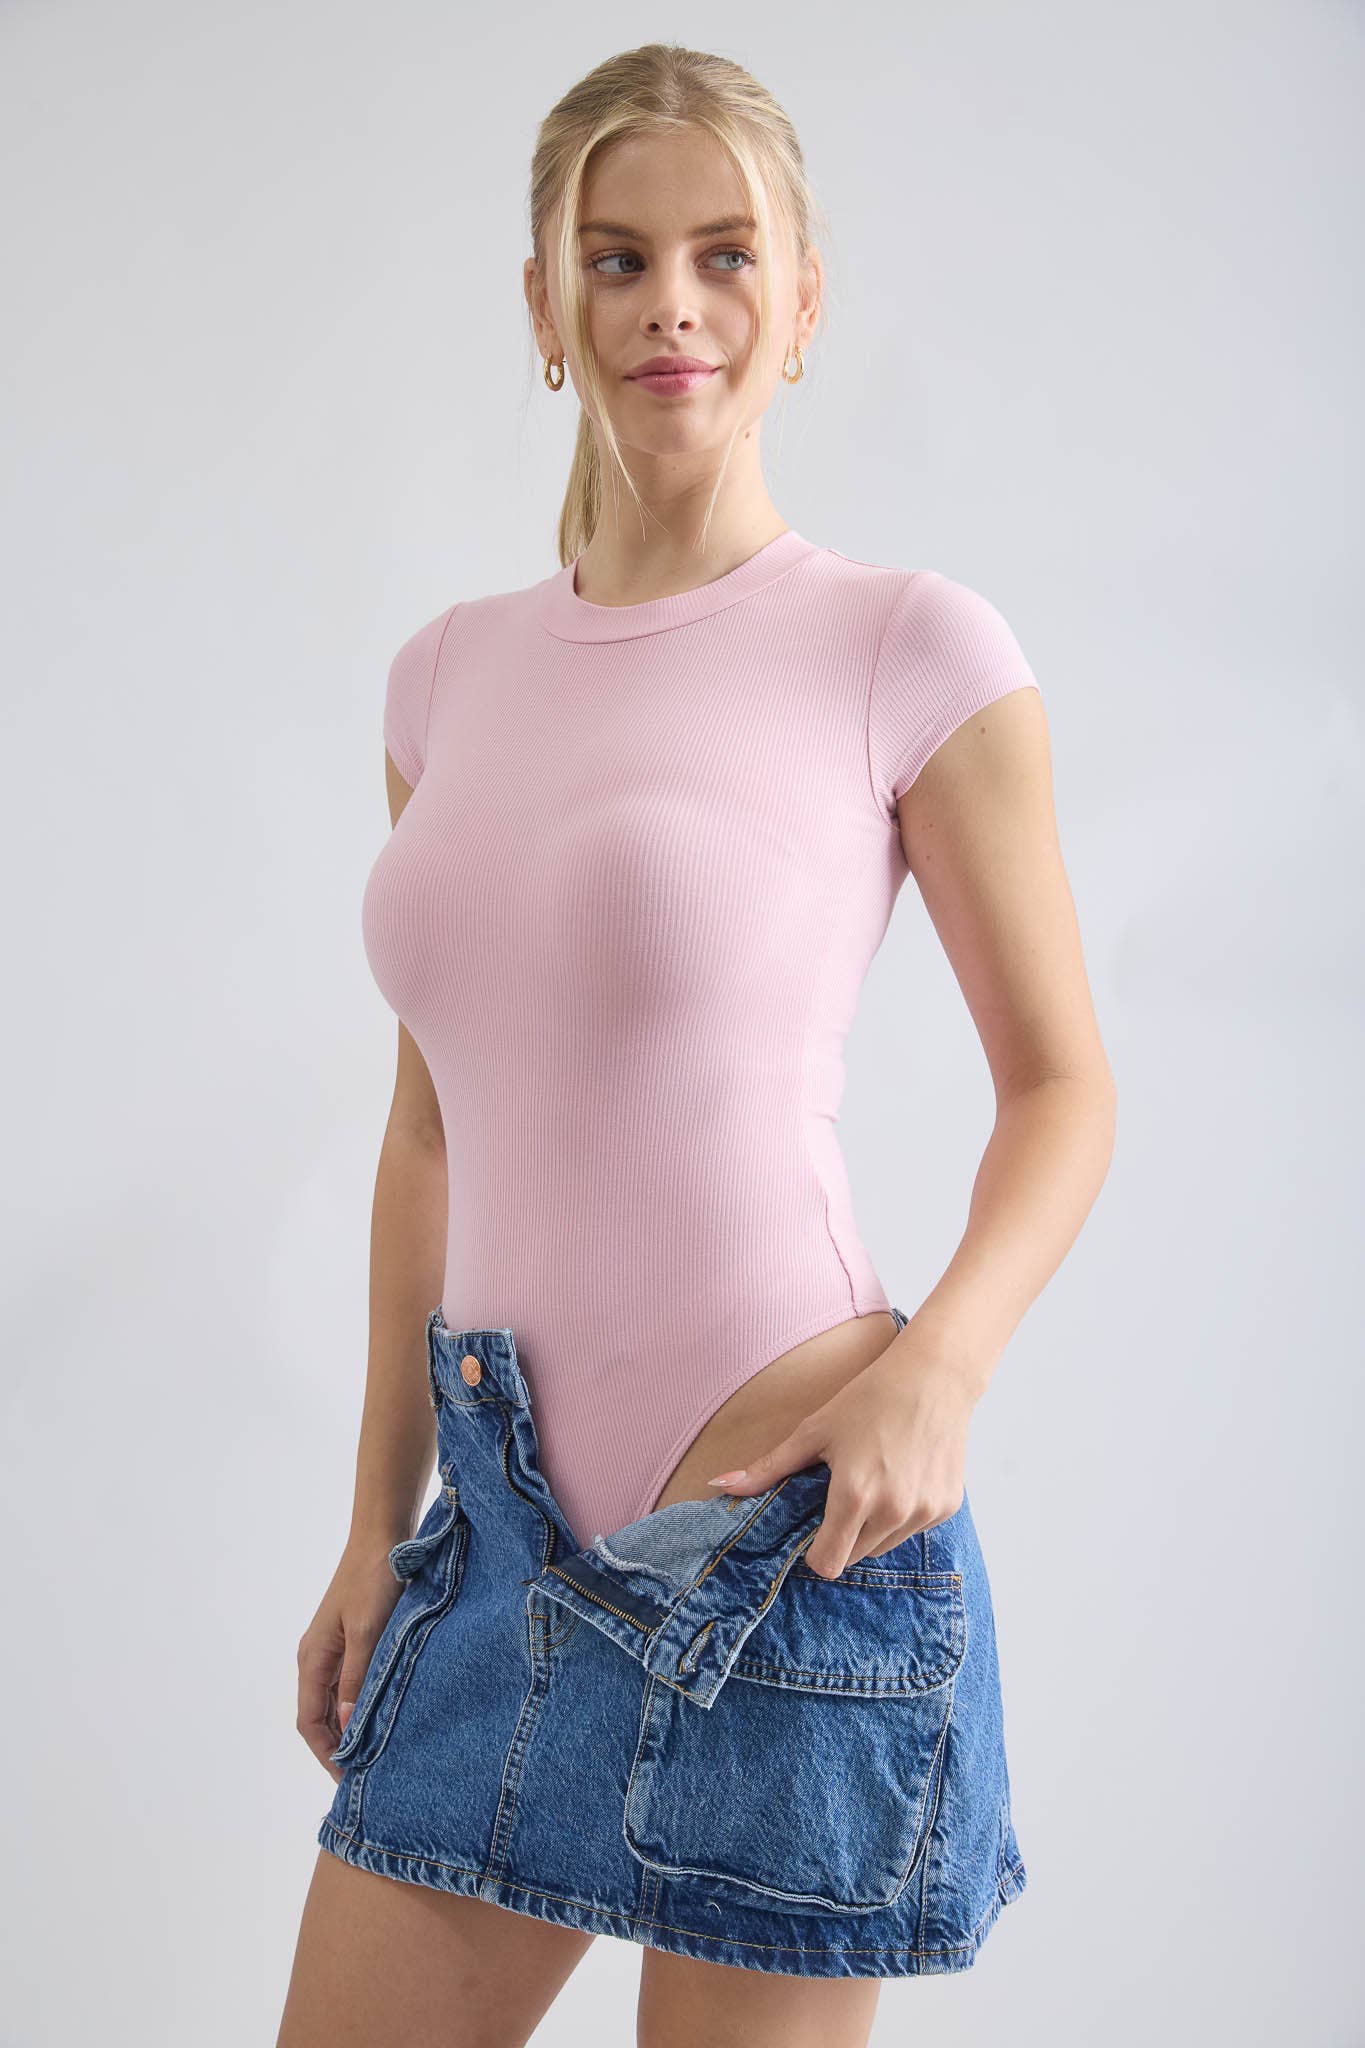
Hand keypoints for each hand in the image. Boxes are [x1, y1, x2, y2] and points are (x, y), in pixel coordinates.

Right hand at [296, 1535, 406, 1778]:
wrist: (385, 1535)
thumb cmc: (374, 1580)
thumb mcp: (366, 1633)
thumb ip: (356, 1680)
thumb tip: (345, 1727)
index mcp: (312, 1658)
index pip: (309, 1723)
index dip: (326, 1754)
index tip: (350, 1781)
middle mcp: (318, 1658)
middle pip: (320, 1717)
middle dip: (338, 1747)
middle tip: (368, 1776)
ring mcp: (336, 1649)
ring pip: (336, 1702)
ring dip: (351, 1727)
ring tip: (378, 1753)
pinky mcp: (355, 1640)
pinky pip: (352, 1684)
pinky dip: (363, 1705)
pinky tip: (385, 1716)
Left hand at [705, 1340, 978, 1577]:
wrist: (933, 1376)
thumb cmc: (868, 1398)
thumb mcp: (814, 1431)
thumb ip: (768, 1467)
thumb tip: (716, 1484)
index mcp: (854, 1496)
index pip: (828, 1564)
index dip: (815, 1552)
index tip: (812, 1530)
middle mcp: (893, 1511)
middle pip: (854, 1557)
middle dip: (842, 1535)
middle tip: (842, 1494)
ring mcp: (924, 1512)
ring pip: (885, 1546)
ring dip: (873, 1527)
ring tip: (873, 1479)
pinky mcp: (946, 1507)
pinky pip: (913, 1529)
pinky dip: (903, 1514)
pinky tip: (902, 1474)